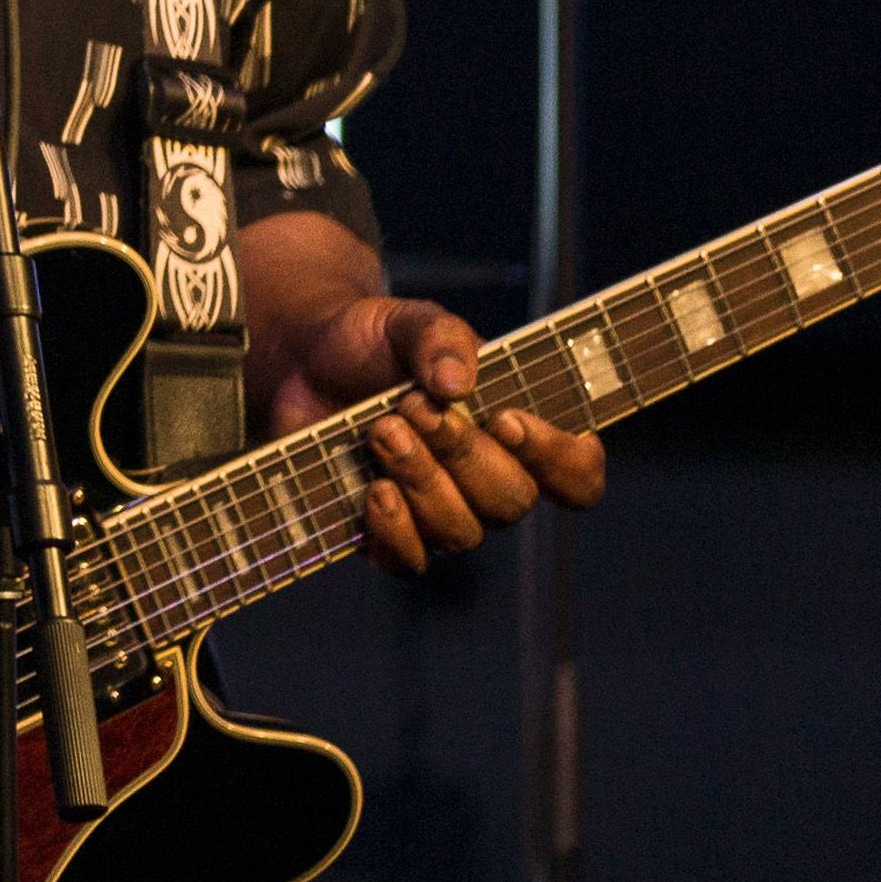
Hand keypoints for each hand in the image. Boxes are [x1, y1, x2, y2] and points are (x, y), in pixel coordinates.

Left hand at [262, 290, 606, 576]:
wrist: (304, 359)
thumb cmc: (373, 341)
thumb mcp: (407, 320)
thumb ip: (440, 339)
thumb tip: (458, 383)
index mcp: (518, 435)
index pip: (577, 477)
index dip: (557, 460)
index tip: (506, 420)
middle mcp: (489, 484)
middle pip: (511, 501)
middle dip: (463, 454)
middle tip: (411, 406)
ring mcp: (441, 513)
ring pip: (461, 532)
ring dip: (422, 481)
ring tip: (381, 430)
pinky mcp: (389, 532)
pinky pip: (407, 561)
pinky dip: (393, 529)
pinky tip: (373, 488)